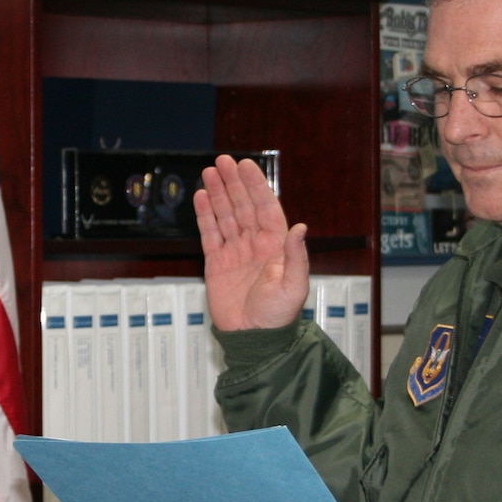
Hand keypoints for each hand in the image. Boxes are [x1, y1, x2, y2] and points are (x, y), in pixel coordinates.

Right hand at [194, 154, 308, 331]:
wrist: (253, 339)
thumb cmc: (278, 317)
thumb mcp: (294, 286)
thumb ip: (296, 256)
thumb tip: (300, 227)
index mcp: (276, 246)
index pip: (265, 208)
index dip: (256, 186)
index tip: (246, 166)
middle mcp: (255, 245)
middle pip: (243, 206)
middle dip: (233, 183)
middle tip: (223, 162)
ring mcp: (235, 253)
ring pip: (225, 216)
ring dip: (218, 194)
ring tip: (209, 173)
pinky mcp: (217, 264)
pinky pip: (210, 235)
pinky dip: (205, 216)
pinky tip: (201, 198)